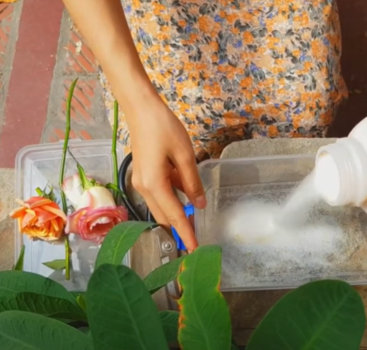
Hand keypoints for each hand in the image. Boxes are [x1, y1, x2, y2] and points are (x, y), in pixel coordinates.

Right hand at [128, 96, 205, 250]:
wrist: (141, 109)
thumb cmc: (164, 128)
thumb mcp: (184, 155)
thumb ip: (192, 182)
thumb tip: (198, 204)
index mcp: (154, 185)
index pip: (174, 216)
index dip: (185, 233)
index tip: (194, 250)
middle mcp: (144, 188)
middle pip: (164, 215)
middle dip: (179, 229)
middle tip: (195, 242)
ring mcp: (140, 182)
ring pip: (160, 206)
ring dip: (175, 216)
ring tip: (192, 225)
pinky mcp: (142, 175)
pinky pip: (158, 194)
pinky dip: (171, 199)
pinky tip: (185, 197)